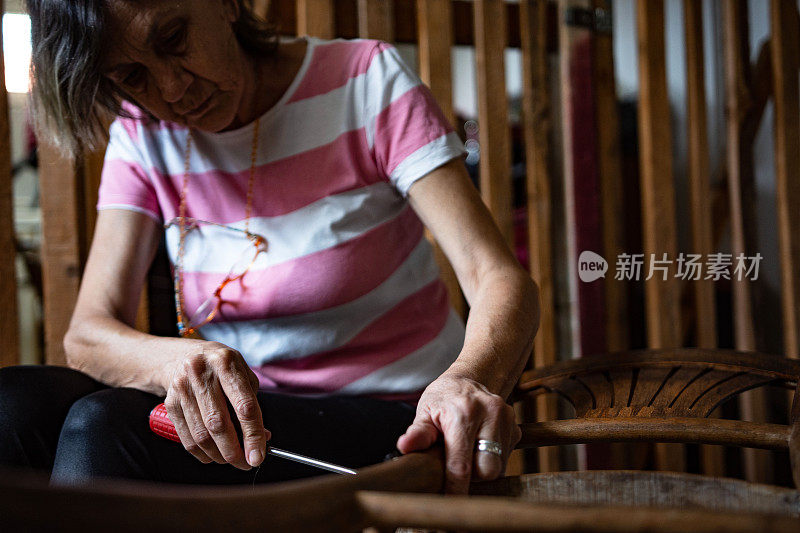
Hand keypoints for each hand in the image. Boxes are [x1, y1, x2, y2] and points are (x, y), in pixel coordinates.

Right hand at [163, 341, 269, 469]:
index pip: (244, 406)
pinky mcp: (170, 402)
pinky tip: (213, 455)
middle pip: (219, 423)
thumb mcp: (243, 377)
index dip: (253, 435)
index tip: (258, 457)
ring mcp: (182, 387)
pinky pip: (187, 437)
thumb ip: (252, 406)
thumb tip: (262, 438)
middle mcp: (201, 372)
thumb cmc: (223, 369)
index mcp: (226, 362)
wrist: (185, 355)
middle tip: (245, 463)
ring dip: (219, 455)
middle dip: (234, 451)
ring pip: (201, 434)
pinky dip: (202, 453)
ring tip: (231, 459)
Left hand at [395, 373, 520, 493]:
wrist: (467, 379)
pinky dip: (493, 459)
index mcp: (463, 412)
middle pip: (488, 470)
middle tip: (457, 467)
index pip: (462, 464)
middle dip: (473, 477)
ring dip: (482, 468)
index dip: (456, 489)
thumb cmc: (443, 399)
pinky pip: (506, 457)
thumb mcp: (425, 411)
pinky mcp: (515, 426)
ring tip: (467, 452)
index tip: (450, 503)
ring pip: (499, 466)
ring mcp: (506, 419)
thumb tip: (405, 446)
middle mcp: (489, 413)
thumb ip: (418, 432)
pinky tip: (479, 446)